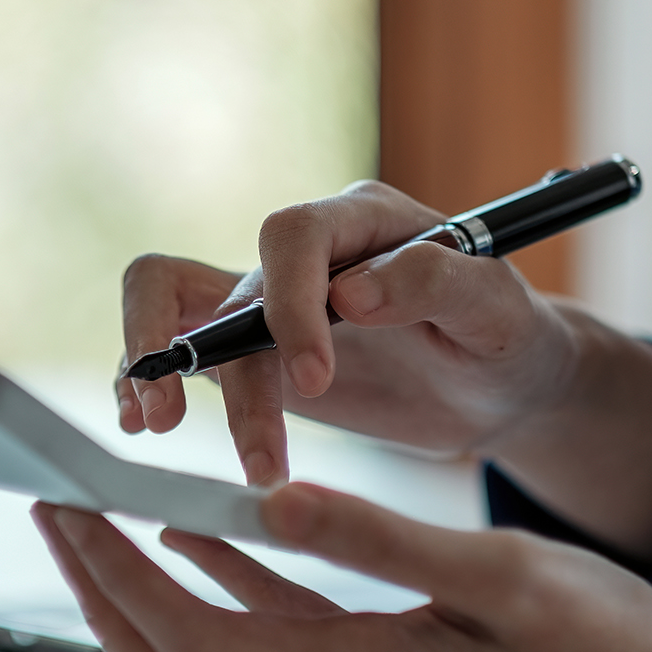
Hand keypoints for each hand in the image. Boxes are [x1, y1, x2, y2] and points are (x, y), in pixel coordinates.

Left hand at [31, 485, 651, 651]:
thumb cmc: (596, 644)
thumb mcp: (494, 575)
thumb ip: (380, 540)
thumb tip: (275, 501)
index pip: (190, 630)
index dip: (115, 574)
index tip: (67, 508)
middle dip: (100, 587)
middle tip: (56, 509)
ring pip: (207, 646)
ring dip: (144, 585)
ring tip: (102, 514)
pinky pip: (265, 623)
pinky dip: (216, 576)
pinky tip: (204, 530)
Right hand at [116, 181, 651, 556]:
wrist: (497, 383)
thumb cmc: (505, 334)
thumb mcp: (496, 308)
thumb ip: (434, 283)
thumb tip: (351, 292)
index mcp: (360, 222)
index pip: (291, 238)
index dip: (289, 305)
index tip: (317, 381)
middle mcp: (301, 258)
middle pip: (208, 277)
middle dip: (177, 341)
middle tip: (175, 417)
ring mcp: (266, 307)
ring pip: (176, 315)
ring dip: (154, 368)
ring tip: (156, 430)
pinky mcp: (250, 357)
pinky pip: (179, 356)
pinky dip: (151, 384)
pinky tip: (146, 426)